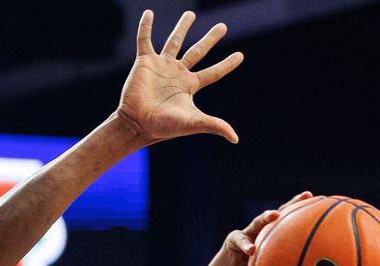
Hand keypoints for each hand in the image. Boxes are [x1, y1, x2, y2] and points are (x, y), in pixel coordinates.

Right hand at [117, 10, 243, 144]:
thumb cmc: (164, 126)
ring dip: (183, 27)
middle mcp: (177, 73)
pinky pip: (145, 40)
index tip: (241, 55)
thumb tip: (236, 139)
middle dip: (210, 39)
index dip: (227, 64)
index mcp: (190, 86)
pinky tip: (149, 13)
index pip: (214, 72)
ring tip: (190, 14)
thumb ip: (215, 126)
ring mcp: (161, 66)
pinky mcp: (144, 62)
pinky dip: (145, 26)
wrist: (138, 124)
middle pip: (198, 51)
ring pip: (175, 41)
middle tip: (223, 27)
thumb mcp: (193, 123)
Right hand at [198, 193, 310, 265]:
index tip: (326, 209)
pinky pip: (239, 240)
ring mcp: (247, 237)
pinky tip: (251, 249)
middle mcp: (262, 237)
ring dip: (266, 217)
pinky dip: (245, 244)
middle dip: (294, 204)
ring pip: (258, 222)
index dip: (308, 218)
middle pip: (280, 215)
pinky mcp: (232, 242)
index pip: (294, 228)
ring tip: (275, 216)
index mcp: (274, 246)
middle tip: (309, 196)